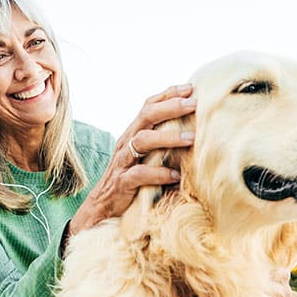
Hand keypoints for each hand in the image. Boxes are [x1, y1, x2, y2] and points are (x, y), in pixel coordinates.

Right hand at [69, 84, 197, 236]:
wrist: (102, 208)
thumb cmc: (130, 181)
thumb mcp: (144, 156)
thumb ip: (161, 143)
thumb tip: (194, 131)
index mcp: (132, 133)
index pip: (148, 106)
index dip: (168, 94)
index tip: (190, 88)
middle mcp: (126, 143)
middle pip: (146, 116)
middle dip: (170, 107)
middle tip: (193, 104)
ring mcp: (123, 162)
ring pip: (142, 141)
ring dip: (168, 137)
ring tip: (191, 138)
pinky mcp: (122, 183)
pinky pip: (140, 174)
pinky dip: (159, 173)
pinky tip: (176, 176)